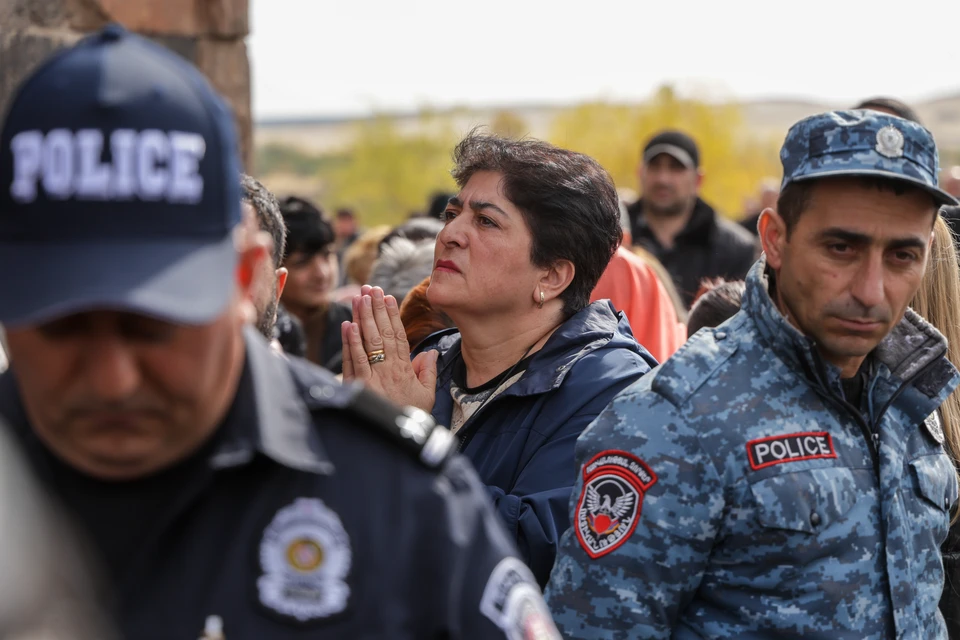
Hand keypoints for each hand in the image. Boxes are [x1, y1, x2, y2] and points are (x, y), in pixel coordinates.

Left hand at [341, 285, 437, 411]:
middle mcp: (387, 370)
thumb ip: (428, 373)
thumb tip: (430, 353)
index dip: (392, 315)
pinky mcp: (357, 387)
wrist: (394, 441)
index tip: (388, 297)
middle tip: (370, 288)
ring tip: (358, 298)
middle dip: (375, 309)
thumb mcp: (426, 397)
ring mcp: (371, 377)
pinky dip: (350, 343)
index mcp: (405, 370)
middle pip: (380, 334)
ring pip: (366, 342)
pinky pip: (354, 361)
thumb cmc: (410, 418)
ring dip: (362, 318)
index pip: (398, 336)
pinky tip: (348, 326)